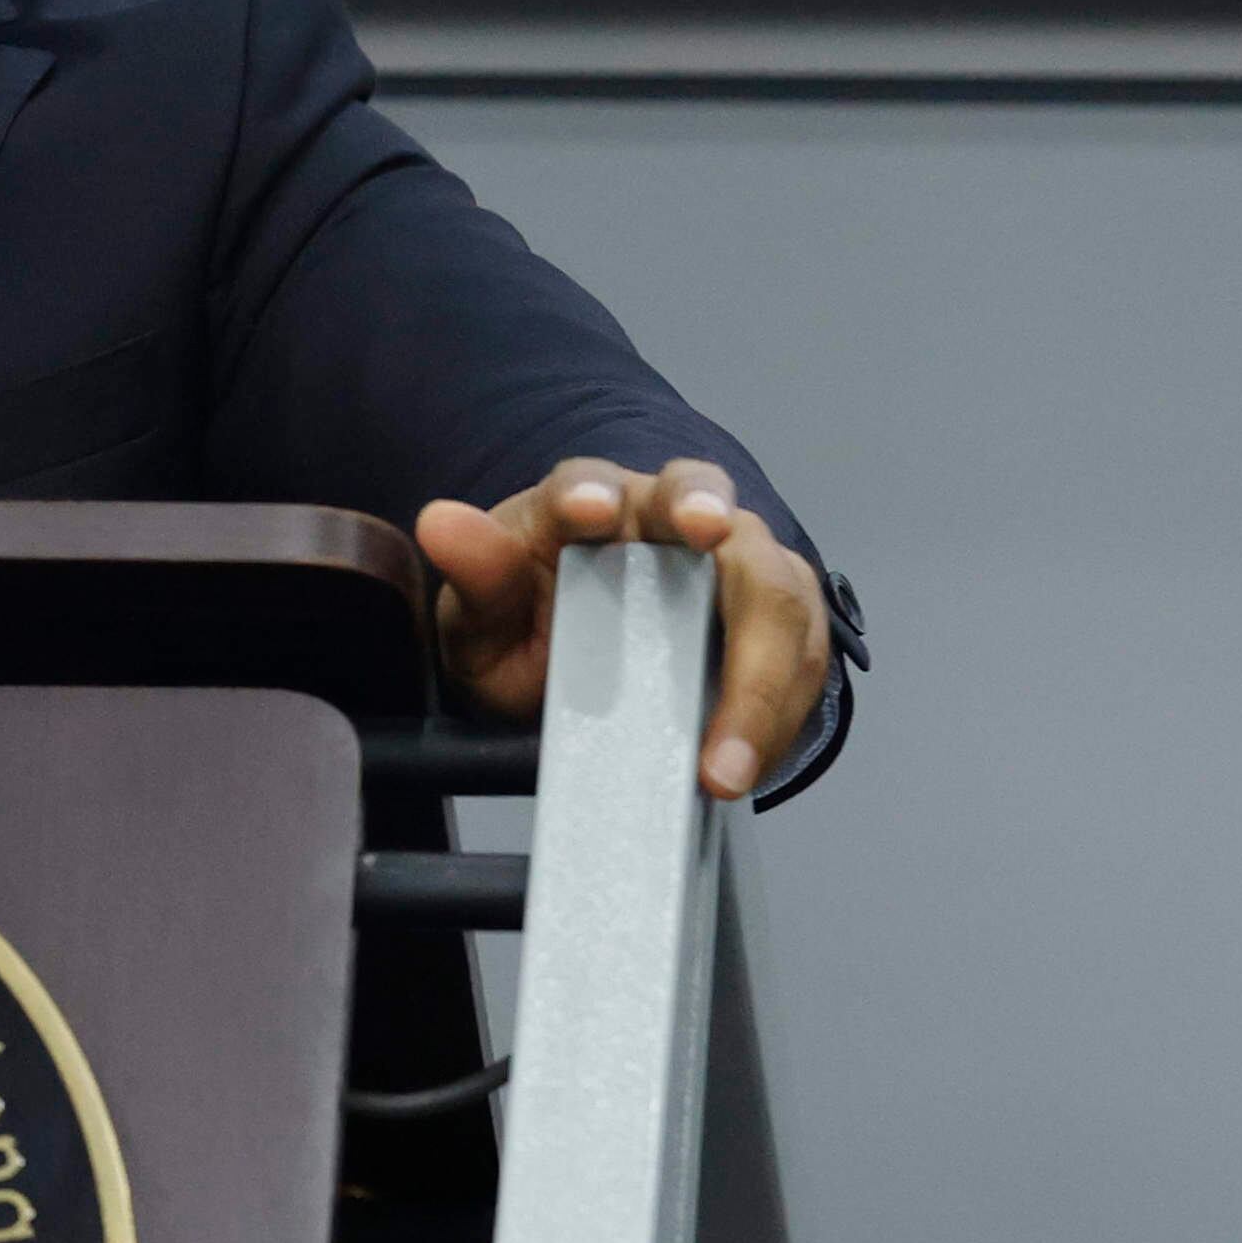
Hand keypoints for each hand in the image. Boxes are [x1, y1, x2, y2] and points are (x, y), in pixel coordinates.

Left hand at [415, 457, 830, 801]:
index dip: (590, 490)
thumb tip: (440, 521)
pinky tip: (746, 763)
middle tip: (706, 537)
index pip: (588, 479)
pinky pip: (802, 654)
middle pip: (706, 504)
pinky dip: (781, 711)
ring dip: (761, 668)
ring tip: (720, 762)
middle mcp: (667, 519)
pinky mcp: (780, 622)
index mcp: (585, 504)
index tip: (589, 508)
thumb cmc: (530, 630)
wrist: (575, 677)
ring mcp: (733, 565)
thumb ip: (473, 576)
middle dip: (712, 523)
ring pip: (775, 584)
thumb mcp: (481, 620)